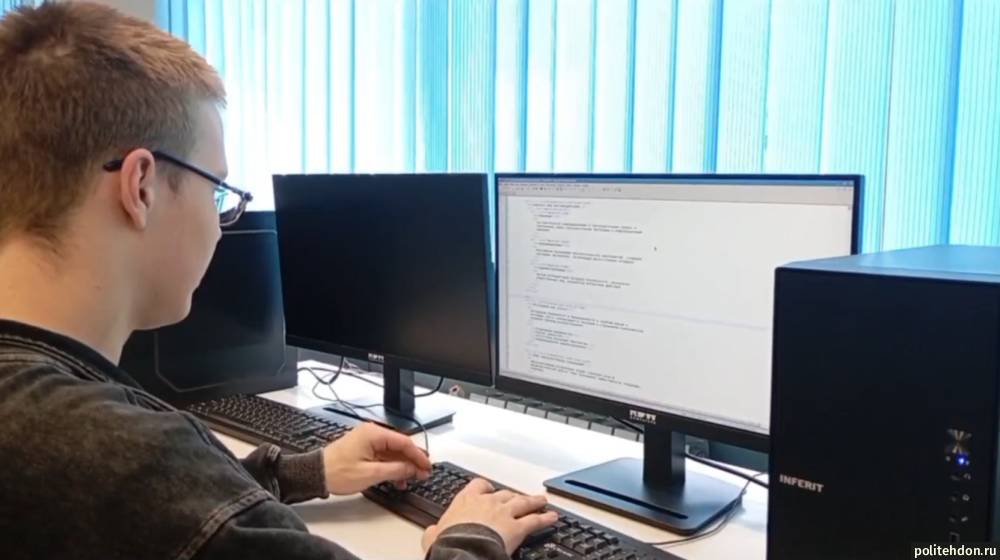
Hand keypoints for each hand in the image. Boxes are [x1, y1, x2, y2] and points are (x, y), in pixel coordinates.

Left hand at [322, 422, 431, 494]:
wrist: (315, 475)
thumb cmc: (336, 472)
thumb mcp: (371, 473)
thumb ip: (396, 469)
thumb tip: (413, 468)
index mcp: (374, 434)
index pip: (405, 442)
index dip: (418, 456)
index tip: (427, 467)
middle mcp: (371, 433)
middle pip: (399, 446)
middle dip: (412, 461)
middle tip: (423, 473)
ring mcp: (366, 441)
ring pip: (392, 452)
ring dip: (402, 466)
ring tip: (409, 480)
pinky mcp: (362, 449)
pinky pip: (383, 456)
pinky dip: (391, 466)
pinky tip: (396, 478)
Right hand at [420, 478, 558, 554]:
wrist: (463, 549)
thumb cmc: (449, 542)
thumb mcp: (433, 536)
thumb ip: (434, 531)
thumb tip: (430, 533)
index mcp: (466, 501)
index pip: (478, 486)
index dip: (486, 488)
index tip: (489, 490)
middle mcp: (488, 502)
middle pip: (504, 493)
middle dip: (513, 495)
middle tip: (519, 497)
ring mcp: (504, 513)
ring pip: (523, 502)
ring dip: (533, 502)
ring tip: (541, 501)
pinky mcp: (517, 527)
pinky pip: (535, 521)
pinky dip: (545, 519)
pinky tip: (552, 518)